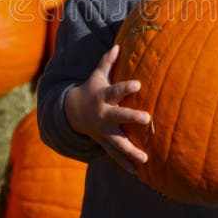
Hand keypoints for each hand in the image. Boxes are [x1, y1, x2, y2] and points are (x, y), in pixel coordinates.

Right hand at [64, 45, 150, 173]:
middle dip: (131, 117)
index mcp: (103, 96)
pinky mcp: (103, 142)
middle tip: (147, 118)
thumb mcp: (96, 76)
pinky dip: (124, 163)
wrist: (71, 112)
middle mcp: (103, 115)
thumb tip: (118, 45)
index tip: (138, 84)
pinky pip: (114, 154)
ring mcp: (103, 130)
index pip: (115, 90)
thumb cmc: (90, 90)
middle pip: (118, 116)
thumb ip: (107, 62)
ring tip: (144, 159)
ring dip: (130, 150)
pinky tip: (137, 172)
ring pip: (117, 141)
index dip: (126, 87)